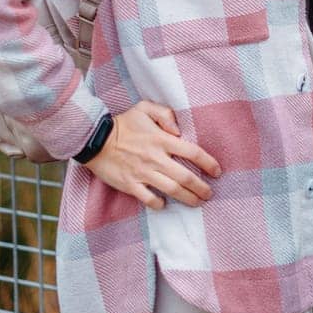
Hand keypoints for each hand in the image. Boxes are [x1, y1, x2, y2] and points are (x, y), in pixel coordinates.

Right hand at [83, 101, 221, 209]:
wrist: (94, 139)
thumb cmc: (123, 123)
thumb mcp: (144, 108)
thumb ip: (165, 114)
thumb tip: (178, 130)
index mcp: (161, 140)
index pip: (192, 152)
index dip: (208, 163)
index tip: (217, 171)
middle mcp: (155, 158)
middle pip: (185, 177)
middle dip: (201, 187)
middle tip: (210, 194)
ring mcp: (142, 173)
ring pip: (171, 190)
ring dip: (188, 198)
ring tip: (197, 202)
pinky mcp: (130, 185)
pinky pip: (149, 198)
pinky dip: (159, 204)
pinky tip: (165, 204)